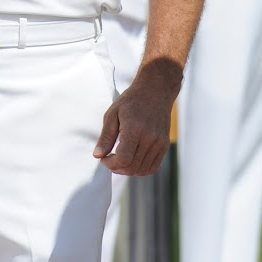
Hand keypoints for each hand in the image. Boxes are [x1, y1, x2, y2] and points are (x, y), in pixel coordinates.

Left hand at [93, 59, 179, 175]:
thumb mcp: (112, 114)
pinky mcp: (164, 146)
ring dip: (128, 170)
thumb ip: (105, 137)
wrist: (155, 91)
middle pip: (132, 167)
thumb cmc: (131, 101)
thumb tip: (97, 155)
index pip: (123, 159)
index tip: (103, 158)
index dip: (110, 164)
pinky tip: (131, 161)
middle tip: (109, 159)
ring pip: (142, 170)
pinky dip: (140, 170)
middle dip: (117, 168)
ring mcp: (159, 143)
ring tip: (119, 160)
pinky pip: (153, 167)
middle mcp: (149, 138)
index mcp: (134, 129)